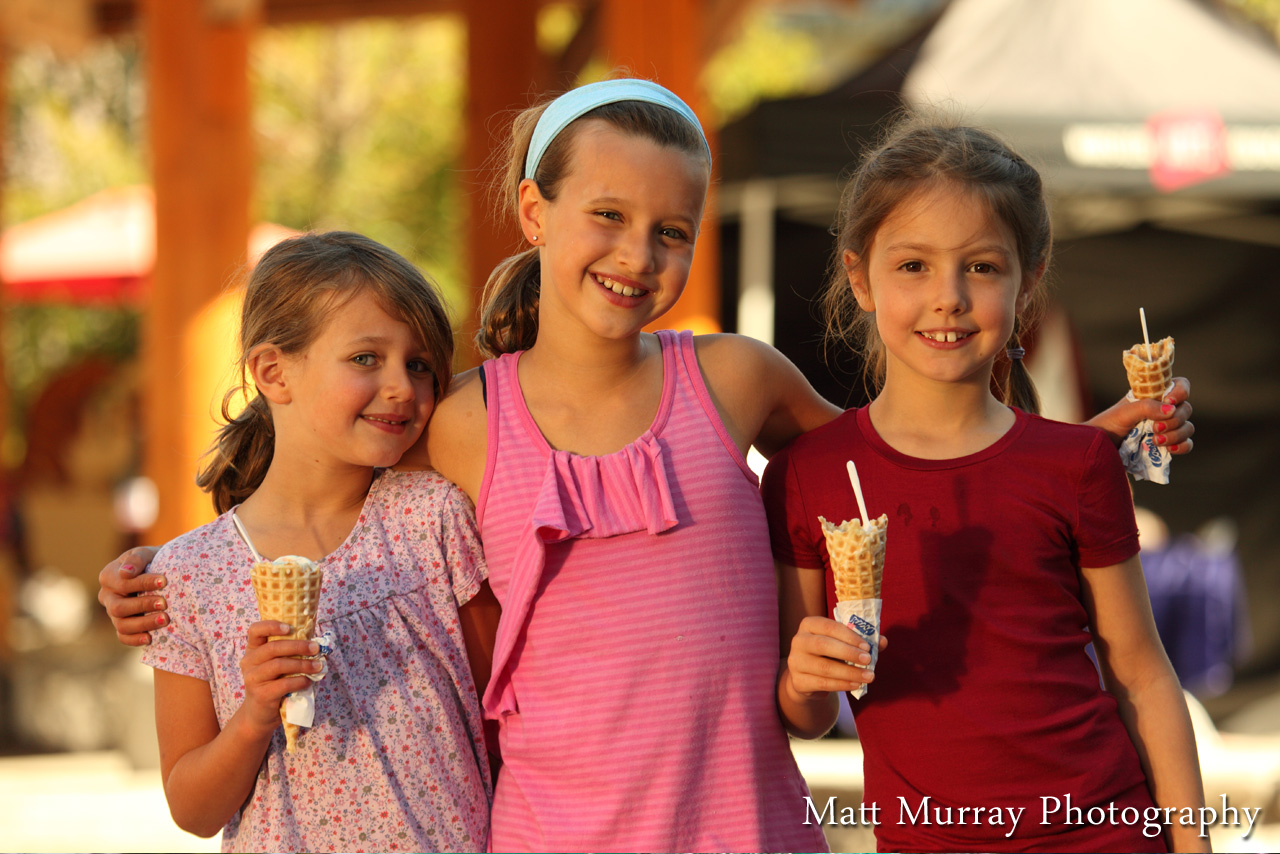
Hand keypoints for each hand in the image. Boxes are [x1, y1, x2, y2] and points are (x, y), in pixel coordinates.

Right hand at [97, 546, 166, 645]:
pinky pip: (124, 637)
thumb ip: (136, 559)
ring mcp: (113, 613)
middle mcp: (107, 596)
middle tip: (164, 603)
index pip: (123, 583)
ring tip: (165, 619)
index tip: (164, 581)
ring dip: (143, 624)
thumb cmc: (152, 561)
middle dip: (142, 605)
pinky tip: (150, 638)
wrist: (161, 574)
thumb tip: (125, 573)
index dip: (143, 583)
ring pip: (121, 625)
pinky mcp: (122, 626)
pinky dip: (135, 640)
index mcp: (109, 576)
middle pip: (118, 607)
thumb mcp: (146, 554)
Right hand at [239, 621, 323, 735]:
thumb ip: (289, 653)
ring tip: (318, 666)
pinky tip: (308, 681)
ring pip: (279, 665)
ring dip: (303, 664)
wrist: (259, 714)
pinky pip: (284, 684)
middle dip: (298, 646)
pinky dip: (299, 681)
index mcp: (252, 650)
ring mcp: (252, 679)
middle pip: (272, 647)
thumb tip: (318, 644)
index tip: (290, 628)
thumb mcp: (277, 665)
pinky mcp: (261, 694)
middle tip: (316, 648)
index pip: (255, 630)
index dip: (272, 626)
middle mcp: (249, 662)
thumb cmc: (273, 683)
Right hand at [784, 615, 875, 697]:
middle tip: (868, 660)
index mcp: (809, 625)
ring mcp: (795, 662)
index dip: (849, 636)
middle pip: (823, 645)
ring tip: (868, 676)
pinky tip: (856, 685)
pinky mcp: (798, 681)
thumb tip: (882, 641)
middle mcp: (798, 641)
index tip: (867, 646)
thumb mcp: (842, 644)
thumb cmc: (829, 654)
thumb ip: (861, 640)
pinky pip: (823, 683)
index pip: (829, 626)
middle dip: (848, 653)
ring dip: (850, 673)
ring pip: (824, 667)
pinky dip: (842, 685)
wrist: (808, 678)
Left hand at [1087, 376, 1193, 454]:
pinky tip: (1169, 450)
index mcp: (1154, 396)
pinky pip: (1186, 444)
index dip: (1181, 391)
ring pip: (1187, 427)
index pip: (1179, 385)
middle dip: (1174, 419)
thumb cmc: (1107, 425)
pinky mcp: (1167, 446)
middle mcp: (1163, 410)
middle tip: (1154, 428)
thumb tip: (1170, 409)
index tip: (1170, 400)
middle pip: (1185, 409)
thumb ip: (1145, 407)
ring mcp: (1166, 428)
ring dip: (1176, 434)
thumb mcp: (1123, 413)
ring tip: (1155, 441)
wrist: (1099, 449)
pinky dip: (1182, 446)